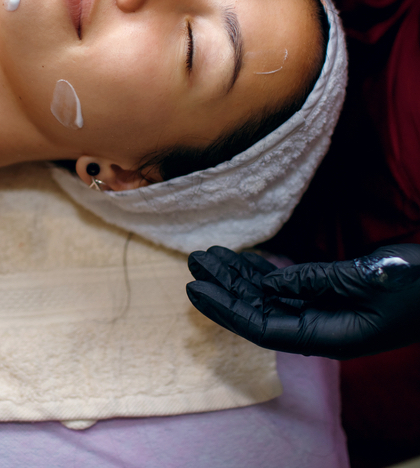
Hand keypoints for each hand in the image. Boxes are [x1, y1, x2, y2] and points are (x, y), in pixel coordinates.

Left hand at [186, 244, 419, 359]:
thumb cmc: (419, 284)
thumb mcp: (368, 279)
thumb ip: (315, 282)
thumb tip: (266, 287)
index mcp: (329, 336)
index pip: (261, 327)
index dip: (225, 309)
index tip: (194, 290)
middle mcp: (320, 327)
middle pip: (257, 310)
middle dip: (223, 287)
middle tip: (193, 261)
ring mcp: (324, 311)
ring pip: (268, 295)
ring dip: (237, 276)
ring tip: (208, 254)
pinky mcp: (330, 294)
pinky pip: (286, 285)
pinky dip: (262, 271)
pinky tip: (242, 259)